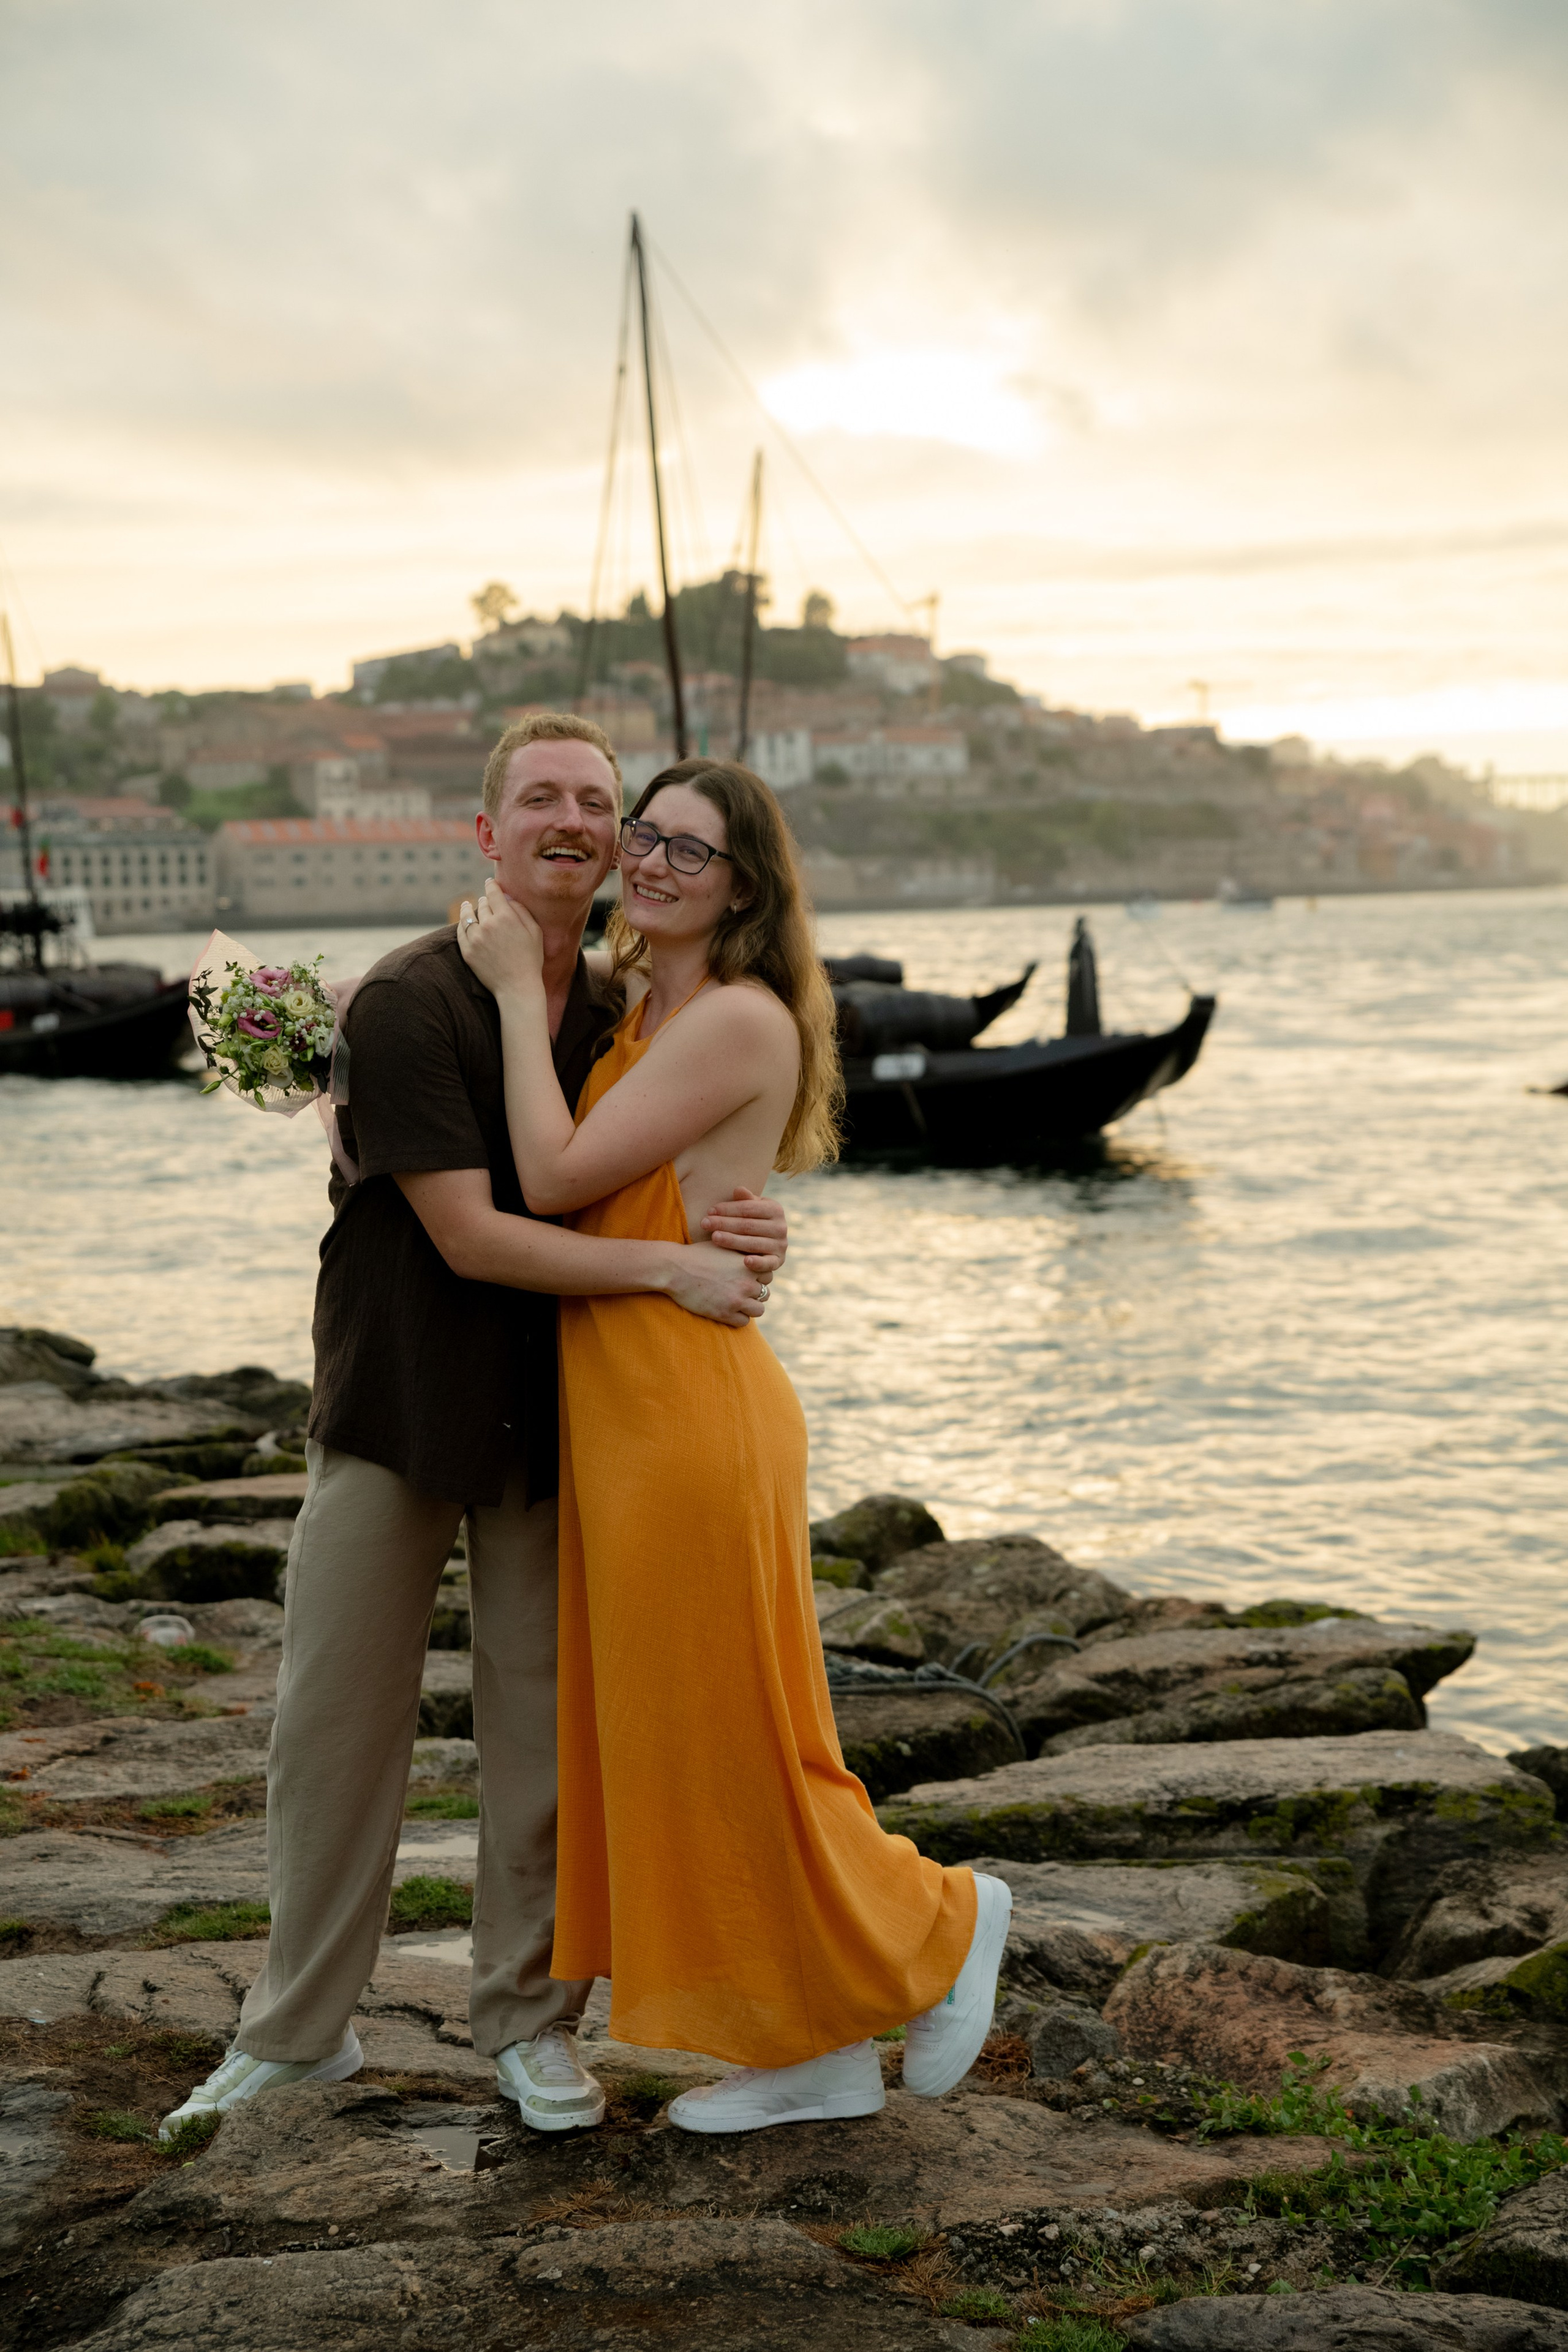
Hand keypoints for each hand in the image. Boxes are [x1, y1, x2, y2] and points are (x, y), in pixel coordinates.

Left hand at [456, 878, 544, 998]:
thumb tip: (507, 897)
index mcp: (506, 917)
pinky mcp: (467, 951)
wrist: (517, 987)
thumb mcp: (534, 931)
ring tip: (467, 906)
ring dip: (468, 909)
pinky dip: (462, 924)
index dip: (491, 885)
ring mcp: (475, 938)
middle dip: (484, 901)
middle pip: (481, 904)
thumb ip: (521, 910)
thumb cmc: (530, 959)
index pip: (493, 892)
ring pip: (467, 916)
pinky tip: (464, 922)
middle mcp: (488, 924)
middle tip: (486, 902)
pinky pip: (461, 931)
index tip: (490, 883)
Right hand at [665, 1240, 773, 1326]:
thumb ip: (741, 1251)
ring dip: (750, 1307)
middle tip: (741, 1290)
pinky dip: (739, 1318)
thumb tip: (752, 1254)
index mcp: (748, 1264)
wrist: (674, 1268)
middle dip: (755, 1292)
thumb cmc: (696, 1254)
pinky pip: (744, 1322)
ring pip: (758, 1310)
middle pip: (765, 1293)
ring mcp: (736, 1300)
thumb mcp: (722, 1245)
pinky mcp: (725, 1314)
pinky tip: (728, 1310)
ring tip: (738, 1302)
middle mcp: (746, 1283)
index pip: (769, 1275)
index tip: (748, 1277)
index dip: (759, 1276)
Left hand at [700, 1187, 787, 1279]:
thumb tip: (738, 1190)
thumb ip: (745, 1199)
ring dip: (732, 1241)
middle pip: (748, 1225)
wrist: (767, 1241)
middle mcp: (781, 1227)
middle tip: (704, 1224)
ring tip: (714, 1237)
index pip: (747, 1208)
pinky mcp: (778, 1261)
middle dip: (724, 1224)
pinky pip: (768, 1263)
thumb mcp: (751, 1207)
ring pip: (753, 1243)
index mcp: (775, 1209)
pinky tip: (745, 1261)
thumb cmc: (753, 1220)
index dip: (727, 1209)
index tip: (709, 1211)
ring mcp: (780, 1245)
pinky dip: (758, 1263)